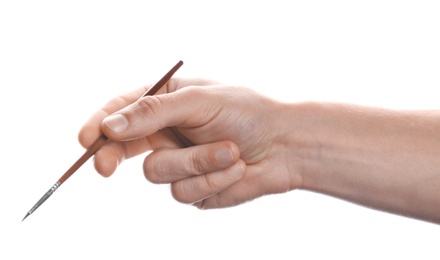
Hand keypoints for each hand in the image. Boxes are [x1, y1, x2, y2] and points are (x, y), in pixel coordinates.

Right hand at [78, 78, 301, 208]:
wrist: (285, 145)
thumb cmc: (246, 112)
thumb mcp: (198, 101)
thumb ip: (153, 111)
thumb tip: (111, 126)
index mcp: (166, 103)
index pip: (122, 112)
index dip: (100, 124)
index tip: (86, 138)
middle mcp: (167, 134)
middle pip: (122, 149)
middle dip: (112, 156)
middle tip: (103, 166)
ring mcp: (179, 163)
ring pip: (157, 174)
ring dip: (195, 163)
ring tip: (229, 150)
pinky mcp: (195, 189)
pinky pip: (185, 193)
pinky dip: (212, 179)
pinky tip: (235, 167)